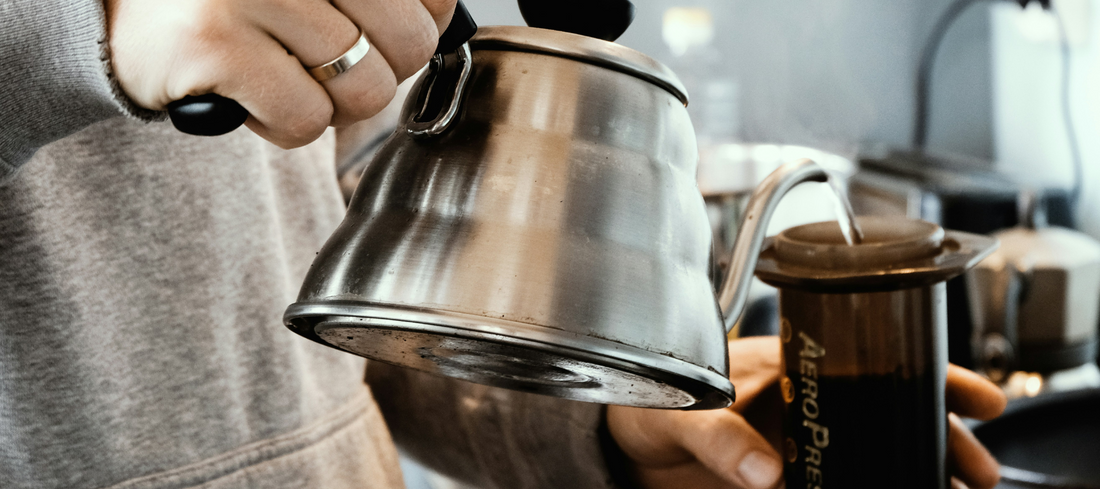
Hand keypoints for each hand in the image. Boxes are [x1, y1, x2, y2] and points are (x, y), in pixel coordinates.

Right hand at [104, 0, 455, 146]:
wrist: (123, 11)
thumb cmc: (236, 1)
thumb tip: (449, 22)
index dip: (417, 26)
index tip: (375, 31)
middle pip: (409, 46)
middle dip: (377, 71)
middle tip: (325, 62)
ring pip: (363, 91)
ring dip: (330, 104)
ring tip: (283, 76)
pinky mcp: (215, 43)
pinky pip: (305, 120)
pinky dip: (284, 126)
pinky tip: (252, 97)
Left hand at [607, 336, 1007, 488]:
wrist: (626, 447)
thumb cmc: (653, 404)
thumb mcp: (681, 409)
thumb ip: (719, 435)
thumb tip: (766, 471)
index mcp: (792, 369)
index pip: (873, 364)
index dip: (930, 378)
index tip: (977, 399)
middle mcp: (808, 407)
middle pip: (894, 416)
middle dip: (945, 440)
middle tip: (980, 471)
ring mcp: (802, 449)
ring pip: (878, 454)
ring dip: (920, 471)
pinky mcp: (788, 482)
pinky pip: (840, 484)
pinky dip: (872, 484)